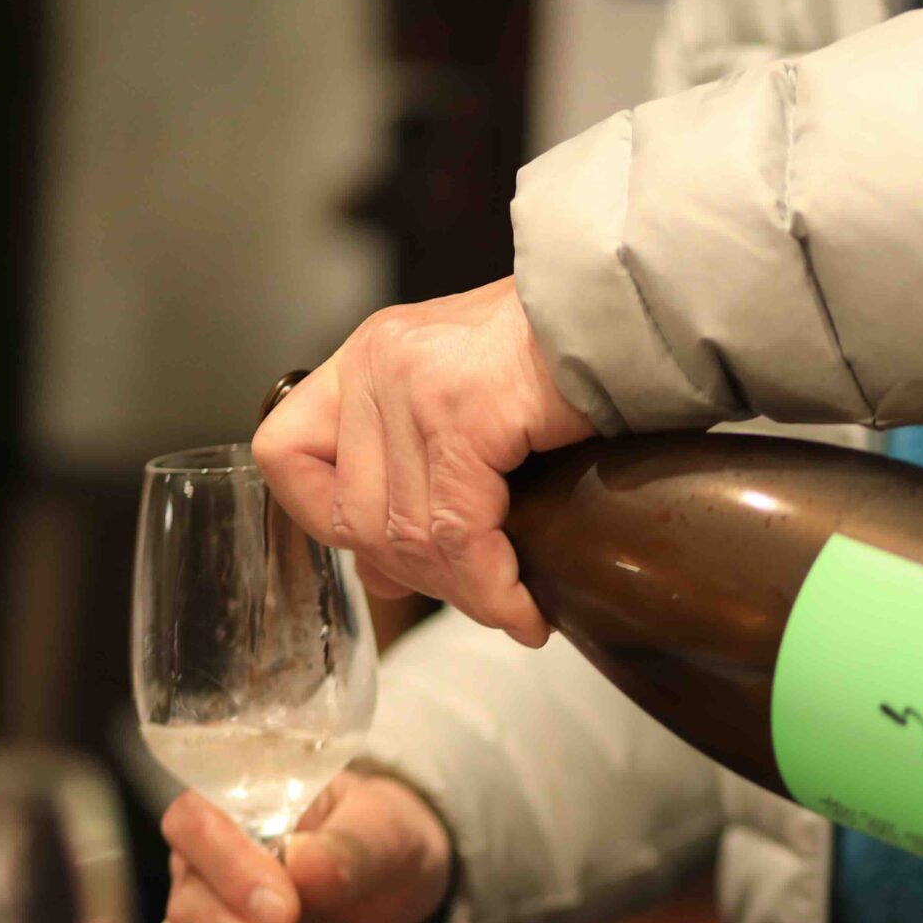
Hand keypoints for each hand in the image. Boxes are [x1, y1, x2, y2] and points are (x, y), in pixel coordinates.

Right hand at [141, 771, 454, 922]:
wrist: (393, 891)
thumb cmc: (380, 842)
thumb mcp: (388, 833)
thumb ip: (352, 846)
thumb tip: (305, 863)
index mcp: (235, 816)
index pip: (193, 826)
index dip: (228, 871)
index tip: (286, 912)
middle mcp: (201, 875)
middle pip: (189, 917)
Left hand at [252, 278, 594, 646]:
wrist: (636, 314)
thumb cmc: (572, 360)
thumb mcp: (473, 411)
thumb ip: (419, 481)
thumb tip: (381, 577)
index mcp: (368, 358)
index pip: (286, 454)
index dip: (322, 519)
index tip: (385, 557)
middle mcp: (376, 362)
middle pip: (354, 514)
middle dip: (420, 577)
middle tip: (481, 598)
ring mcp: (413, 384)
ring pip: (409, 533)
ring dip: (465, 591)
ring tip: (511, 608)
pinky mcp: (464, 411)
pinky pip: (462, 531)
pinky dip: (494, 585)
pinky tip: (524, 607)